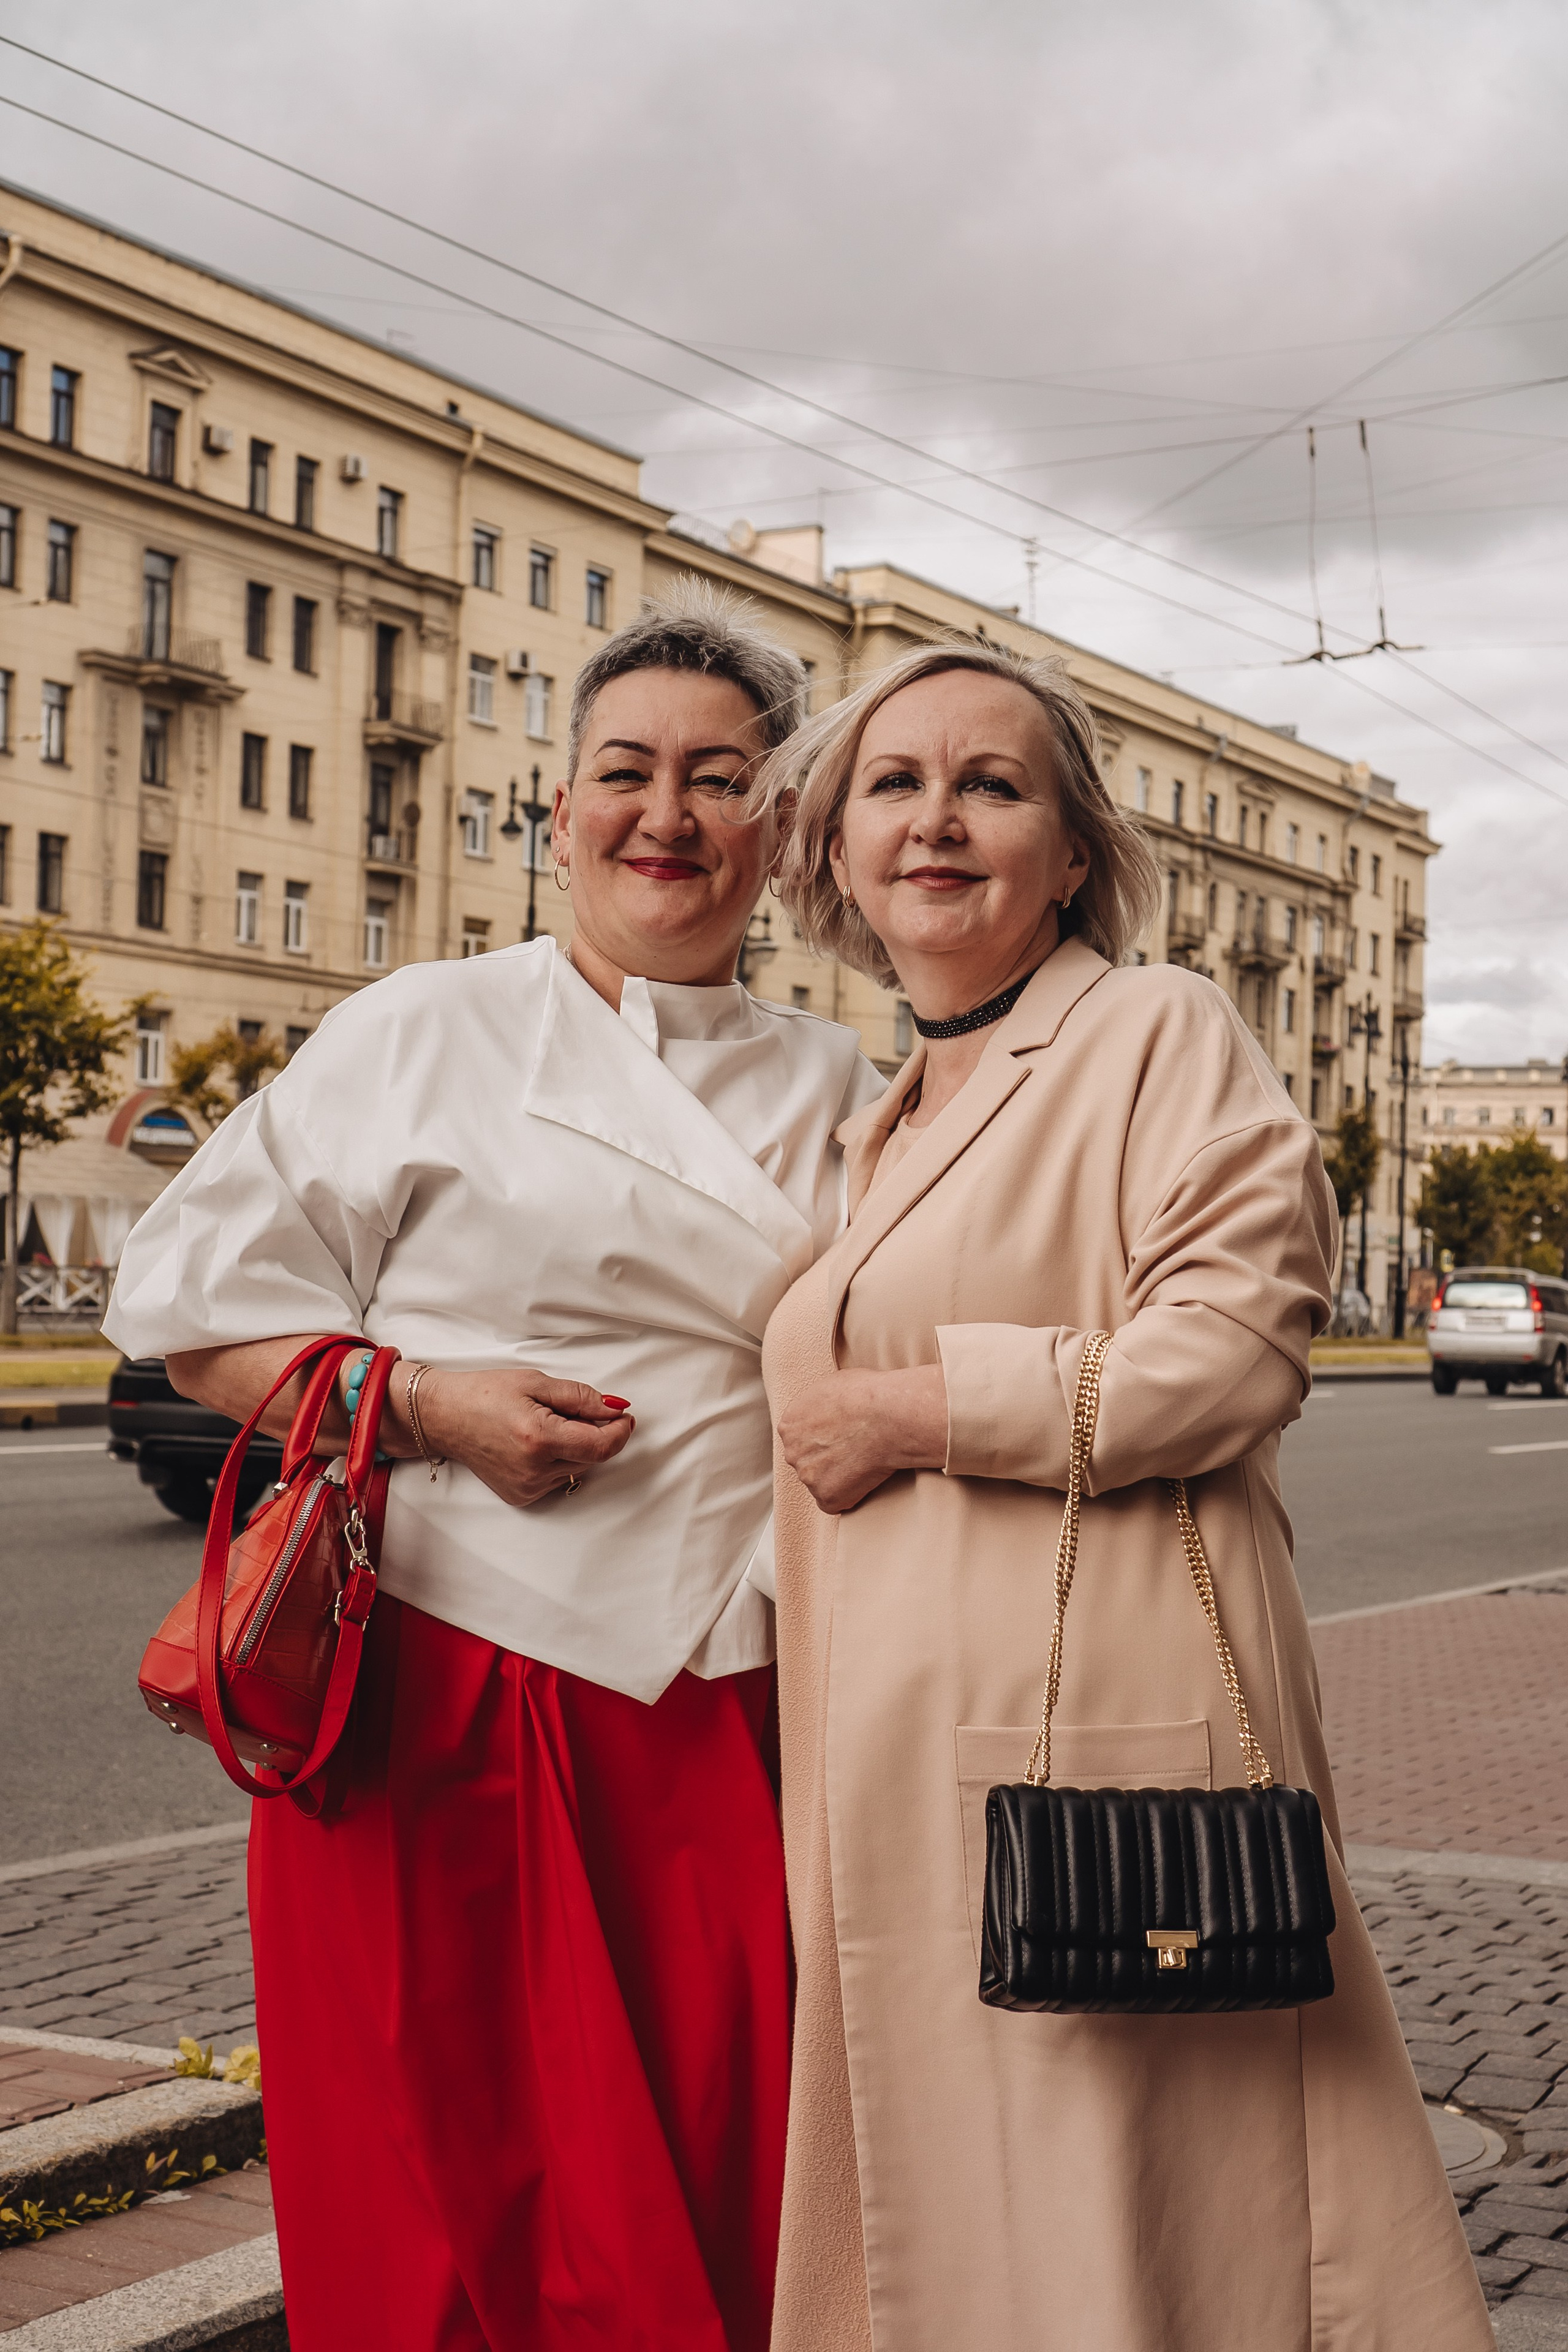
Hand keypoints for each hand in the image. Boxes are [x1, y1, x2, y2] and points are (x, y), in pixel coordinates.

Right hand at [409, 1367, 633, 1506]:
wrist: (445, 1417)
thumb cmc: (486, 1394)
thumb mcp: (536, 1382)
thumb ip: (581, 1397)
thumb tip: (615, 1409)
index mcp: (539, 1439)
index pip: (601, 1446)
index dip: (620, 1431)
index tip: (623, 1415)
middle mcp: (534, 1470)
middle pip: (592, 1458)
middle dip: (595, 1433)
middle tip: (573, 1409)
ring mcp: (527, 1488)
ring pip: (578, 1469)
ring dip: (576, 1447)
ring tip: (547, 1423)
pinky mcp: (521, 1496)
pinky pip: (558, 1478)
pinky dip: (559, 1460)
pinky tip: (535, 1443)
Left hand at [776, 1365, 946, 1514]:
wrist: (886, 1415)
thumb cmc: (867, 1394)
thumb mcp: (831, 1387)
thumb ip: (819, 1406)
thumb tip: (827, 1411)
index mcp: (790, 1424)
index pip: (800, 1439)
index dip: (824, 1439)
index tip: (842, 1437)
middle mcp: (792, 1451)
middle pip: (808, 1463)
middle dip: (828, 1461)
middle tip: (856, 1452)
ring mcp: (807, 1476)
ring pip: (822, 1483)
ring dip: (840, 1478)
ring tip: (866, 1462)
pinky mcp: (826, 1497)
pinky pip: (837, 1502)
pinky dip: (851, 1495)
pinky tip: (867, 1478)